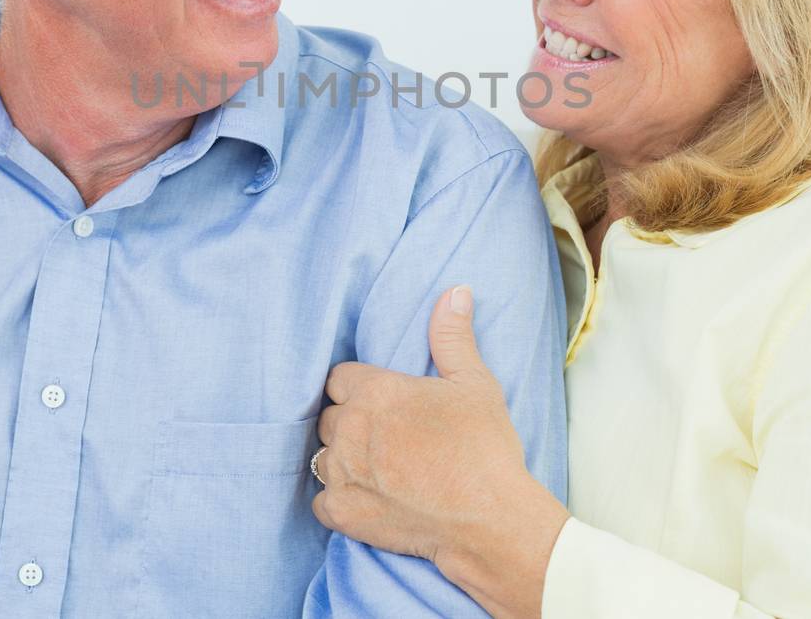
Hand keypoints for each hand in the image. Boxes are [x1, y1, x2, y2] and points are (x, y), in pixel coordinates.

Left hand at [313, 285, 568, 617]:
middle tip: (382, 435)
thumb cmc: (485, 447)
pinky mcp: (343, 513)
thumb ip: (453, 336)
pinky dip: (338, 499)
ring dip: (341, 459)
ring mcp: (343, 473)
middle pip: (329, 417)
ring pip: (322, 457)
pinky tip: (365, 497)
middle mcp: (351, 429)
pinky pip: (320, 500)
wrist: (490, 518)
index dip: (358, 388)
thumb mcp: (475, 383)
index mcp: (376, 392)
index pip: (338, 378)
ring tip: (373, 466)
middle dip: (349, 422)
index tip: (380, 402)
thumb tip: (455, 291)